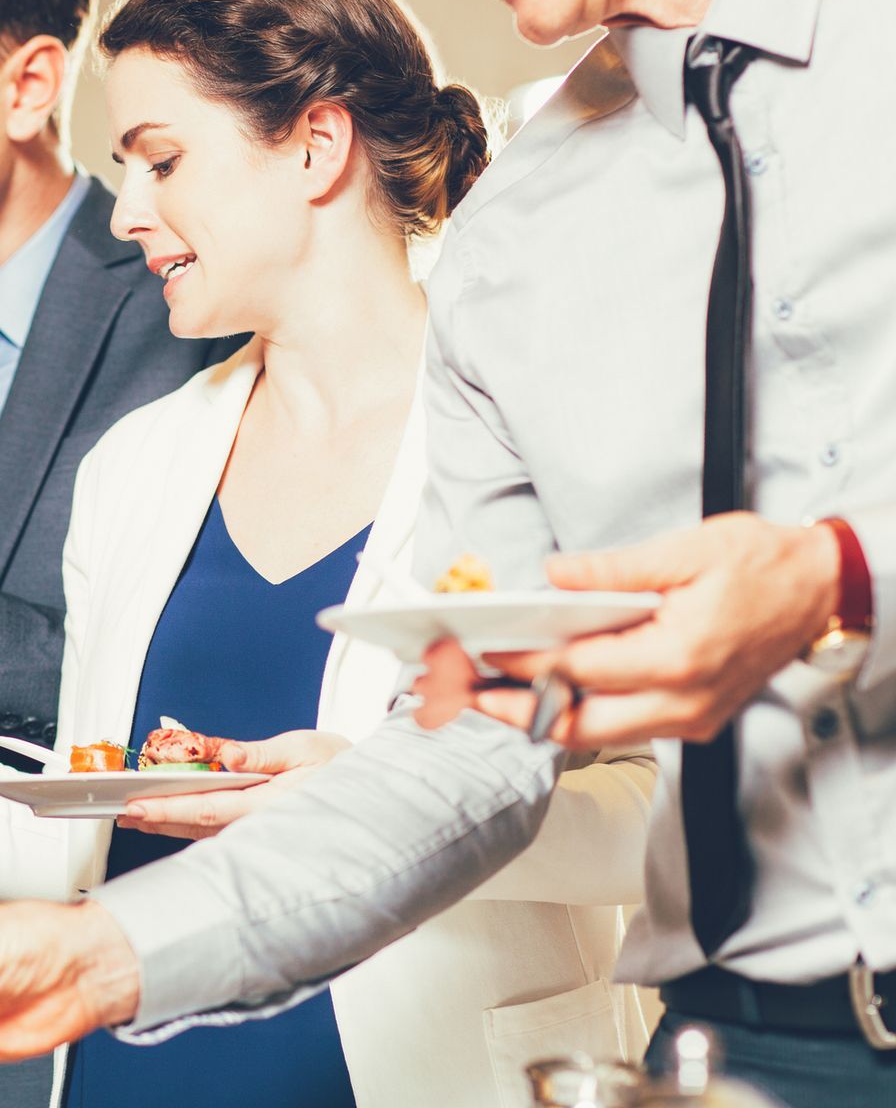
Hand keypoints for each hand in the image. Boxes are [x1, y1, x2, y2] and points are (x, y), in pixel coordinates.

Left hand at [116, 730, 351, 838]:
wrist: (370, 795)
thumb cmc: (340, 768)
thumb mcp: (303, 748)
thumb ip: (259, 753)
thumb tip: (222, 754)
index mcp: (268, 805)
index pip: (206, 809)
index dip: (167, 808)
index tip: (136, 805)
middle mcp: (258, 825)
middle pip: (196, 824)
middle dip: (157, 818)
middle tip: (121, 812)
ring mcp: (257, 831)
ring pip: (203, 829)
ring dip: (168, 821)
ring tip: (135, 814)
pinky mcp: (258, 828)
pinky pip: (216, 827)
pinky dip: (188, 820)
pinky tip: (169, 814)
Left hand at [413, 514, 839, 747]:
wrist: (822, 590)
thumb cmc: (763, 567)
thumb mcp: (685, 550)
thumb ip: (613, 569)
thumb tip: (555, 575)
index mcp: (677, 657)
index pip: (575, 669)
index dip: (520, 661)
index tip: (479, 651)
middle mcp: (682, 700)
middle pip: (576, 723)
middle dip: (513, 711)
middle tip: (462, 693)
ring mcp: (689, 717)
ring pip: (597, 734)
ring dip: (539, 718)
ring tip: (487, 697)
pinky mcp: (693, 719)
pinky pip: (623, 729)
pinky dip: (577, 714)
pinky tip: (543, 692)